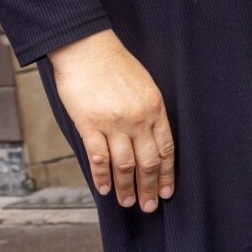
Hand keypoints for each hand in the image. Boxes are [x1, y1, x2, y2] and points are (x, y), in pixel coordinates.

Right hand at [49, 29, 174, 210]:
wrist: (84, 46)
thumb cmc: (113, 62)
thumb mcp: (143, 84)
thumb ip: (149, 111)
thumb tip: (149, 141)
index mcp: (154, 107)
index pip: (165, 149)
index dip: (166, 174)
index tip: (166, 191)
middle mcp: (137, 118)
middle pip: (147, 162)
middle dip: (149, 188)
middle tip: (148, 206)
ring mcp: (113, 122)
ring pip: (124, 165)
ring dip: (126, 188)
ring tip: (127, 201)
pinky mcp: (89, 124)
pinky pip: (99, 158)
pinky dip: (102, 176)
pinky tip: (103, 188)